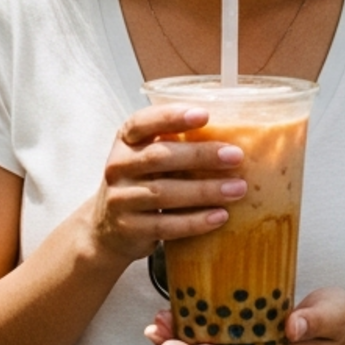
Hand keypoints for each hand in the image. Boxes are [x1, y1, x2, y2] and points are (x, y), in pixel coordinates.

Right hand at [84, 106, 246, 262]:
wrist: (107, 229)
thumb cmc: (141, 184)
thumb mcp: (147, 158)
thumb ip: (176, 145)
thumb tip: (233, 136)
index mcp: (125, 141)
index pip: (142, 123)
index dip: (171, 117)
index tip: (204, 115)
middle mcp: (118, 167)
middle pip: (159, 157)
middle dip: (200, 156)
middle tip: (235, 156)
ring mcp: (120, 199)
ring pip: (164, 193)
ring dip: (205, 190)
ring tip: (237, 189)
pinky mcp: (129, 229)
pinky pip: (165, 225)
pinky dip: (195, 221)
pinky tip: (220, 216)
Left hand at [145, 287, 344, 344]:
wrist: (337, 322)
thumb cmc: (335, 318)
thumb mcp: (334, 314)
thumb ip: (315, 321)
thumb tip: (291, 327)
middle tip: (163, 341)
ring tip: (157, 329)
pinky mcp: (239, 339)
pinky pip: (209, 341)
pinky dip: (186, 333)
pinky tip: (170, 317)